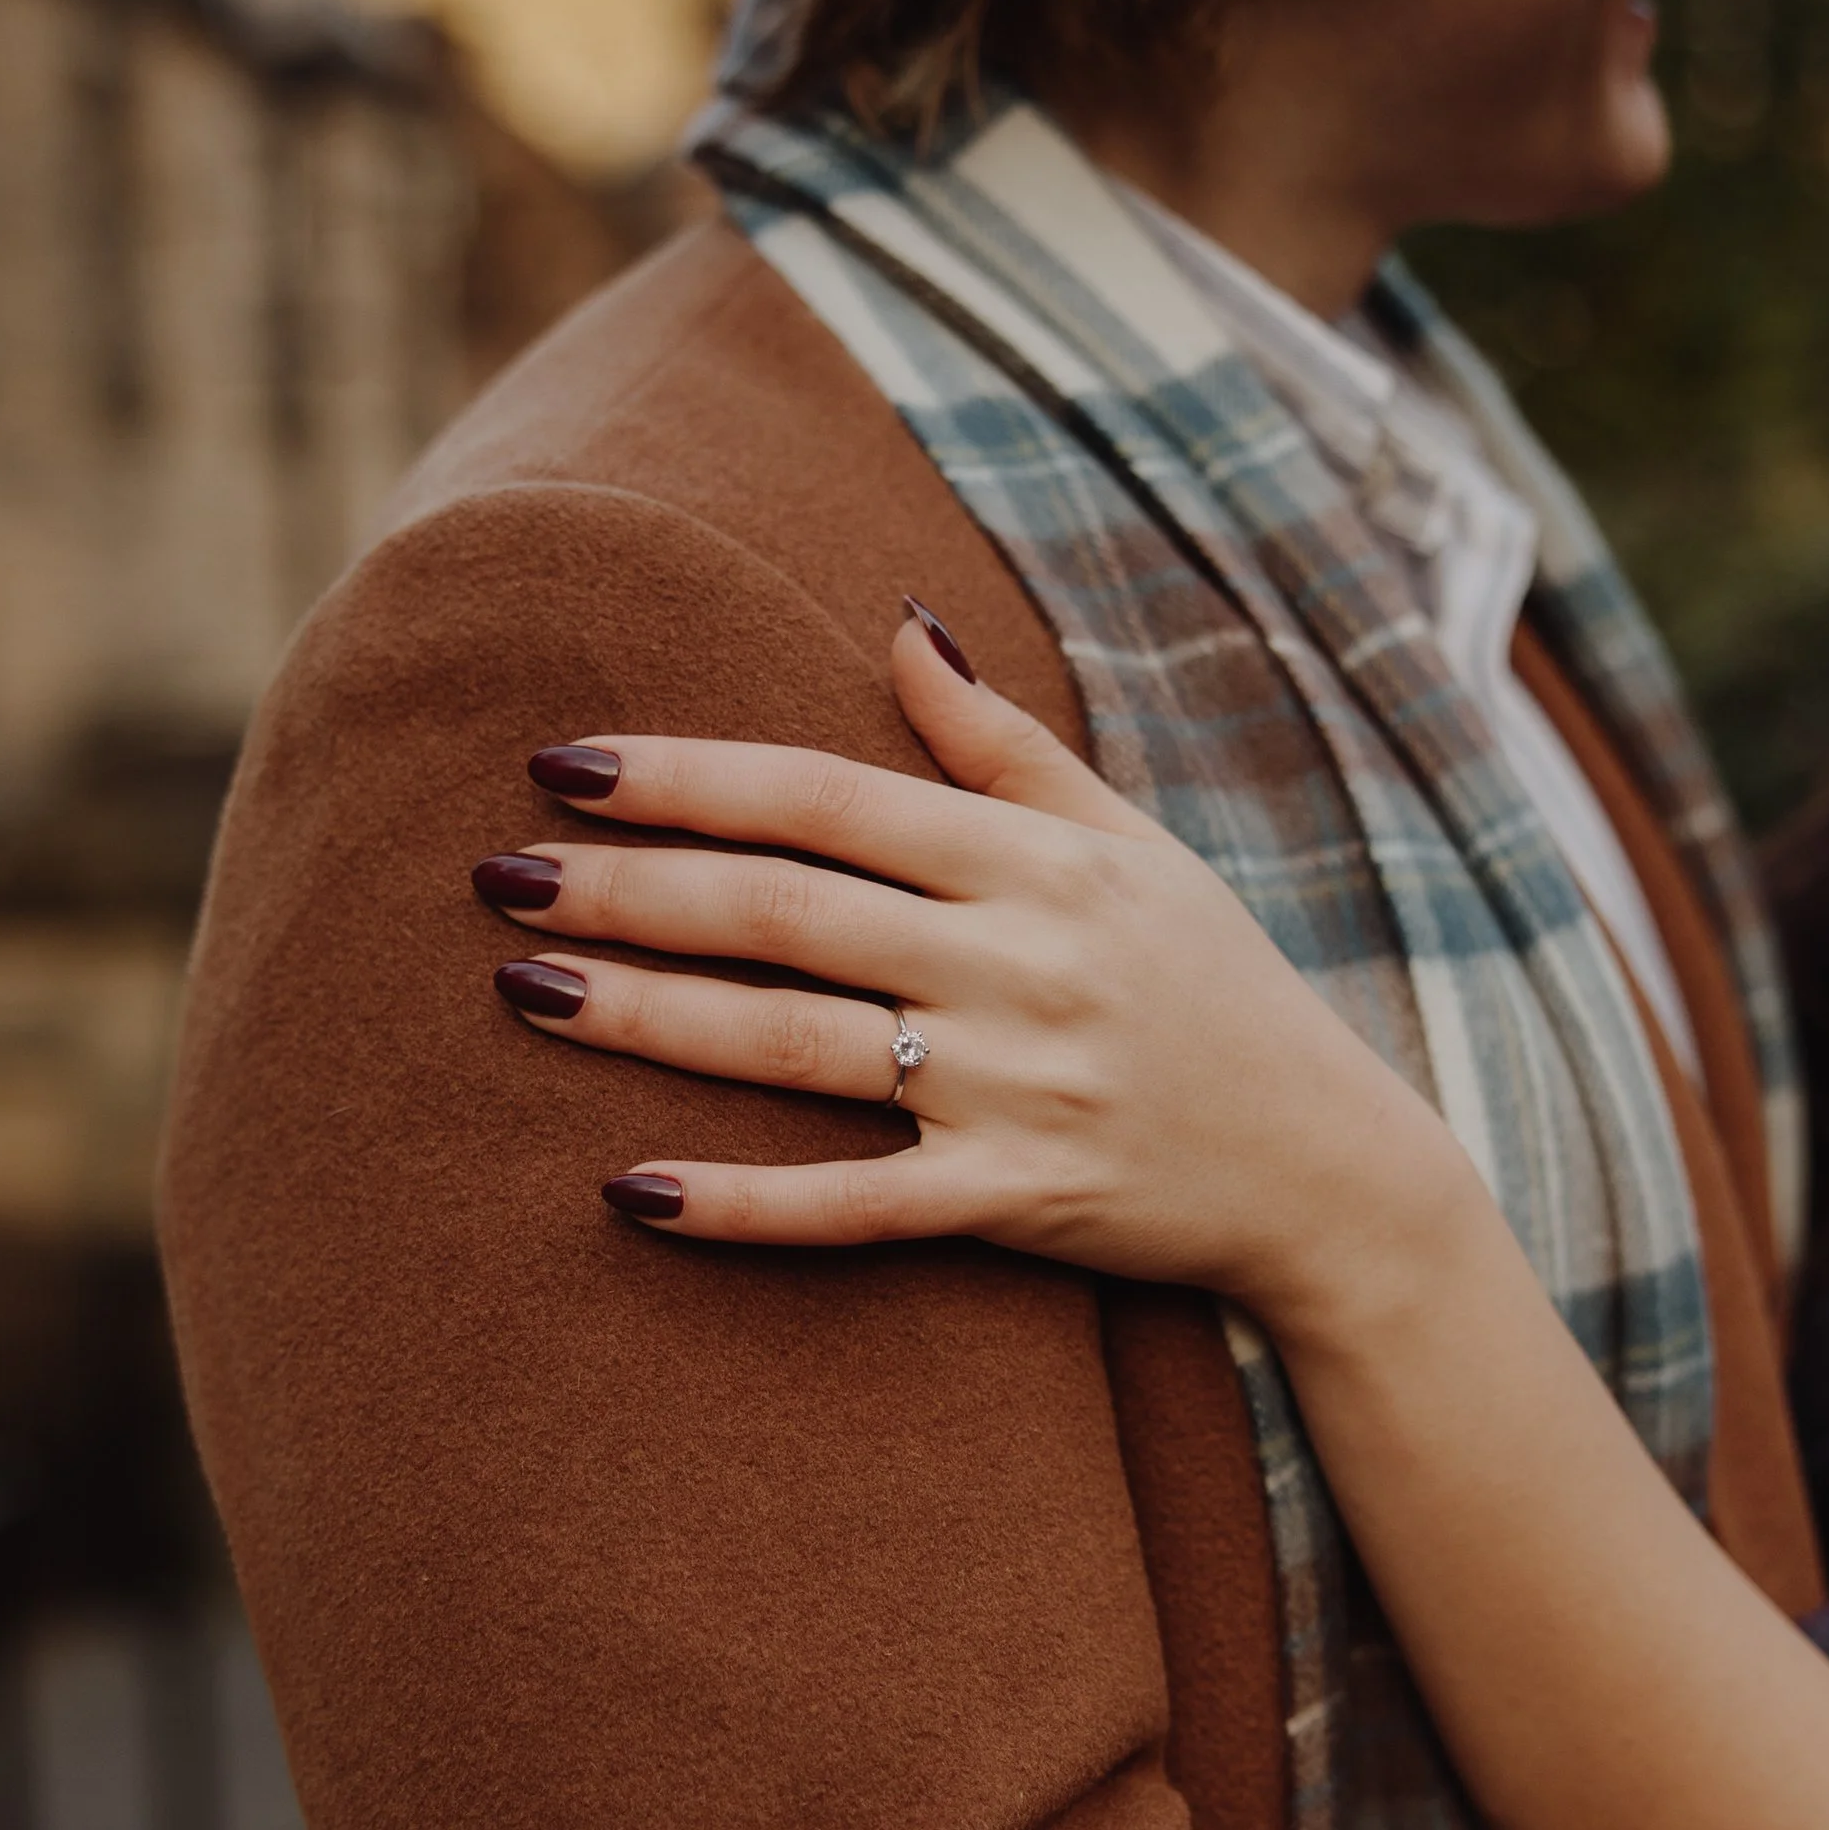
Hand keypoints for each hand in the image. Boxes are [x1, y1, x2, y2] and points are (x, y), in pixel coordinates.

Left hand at [476, 607, 1473, 1325]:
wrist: (1332, 1166)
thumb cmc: (1214, 987)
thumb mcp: (1128, 844)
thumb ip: (1003, 746)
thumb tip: (898, 624)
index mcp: (1036, 861)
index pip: (828, 799)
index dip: (688, 777)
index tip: (564, 762)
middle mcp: (1017, 963)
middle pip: (785, 913)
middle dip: (631, 888)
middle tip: (496, 874)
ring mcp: (1012, 1087)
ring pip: (796, 1045)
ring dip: (649, 1019)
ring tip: (525, 991)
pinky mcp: (1013, 1201)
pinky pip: (855, 1205)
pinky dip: (744, 1203)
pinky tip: (631, 1192)